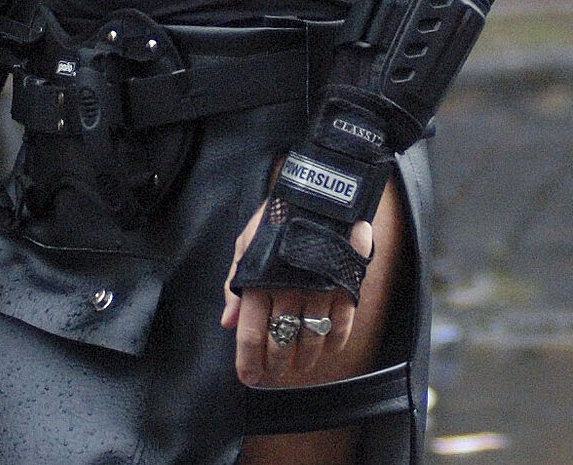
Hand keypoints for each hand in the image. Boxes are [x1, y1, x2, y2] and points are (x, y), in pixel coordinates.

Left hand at [222, 201, 374, 388]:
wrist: (319, 195)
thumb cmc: (277, 219)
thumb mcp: (246, 244)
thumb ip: (235, 284)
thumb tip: (228, 322)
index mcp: (260, 281)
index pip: (251, 335)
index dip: (249, 362)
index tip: (249, 378)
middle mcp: (288, 291)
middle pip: (280, 343)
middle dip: (275, 365)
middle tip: (273, 373)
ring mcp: (319, 291)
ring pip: (309, 341)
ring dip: (303, 359)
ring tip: (299, 364)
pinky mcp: (345, 288)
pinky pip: (340, 328)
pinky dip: (332, 344)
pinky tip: (325, 348)